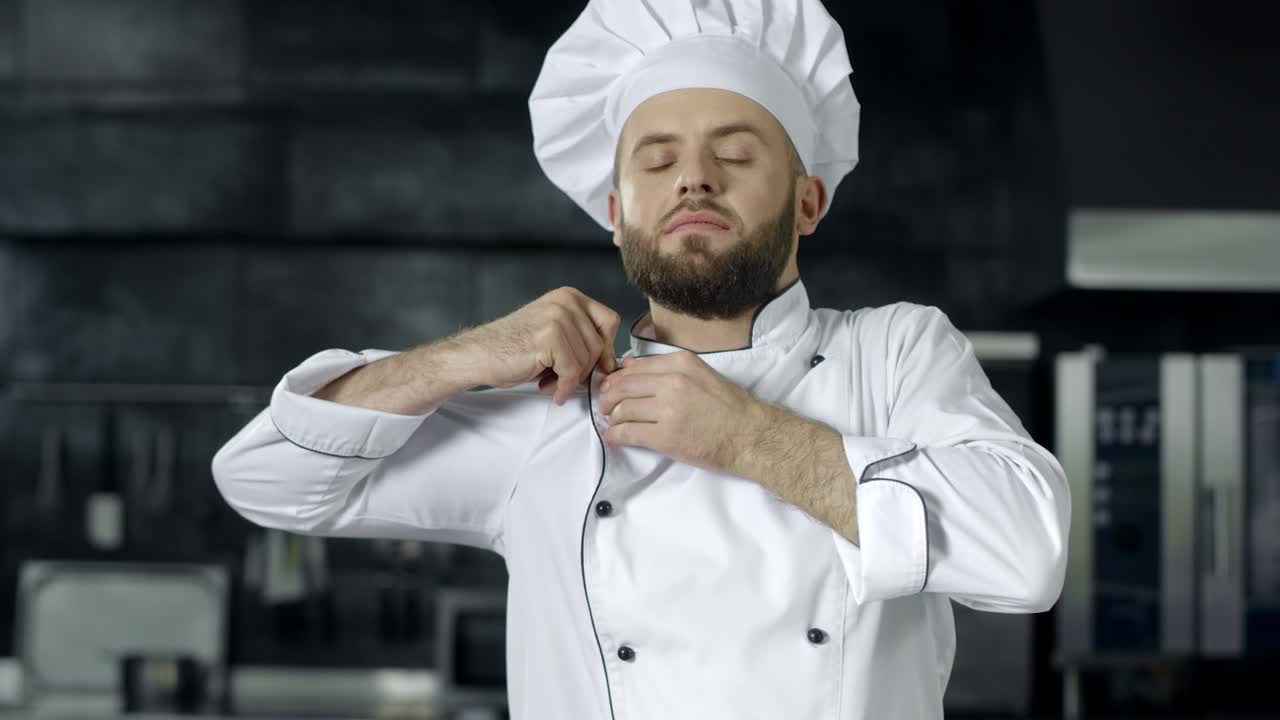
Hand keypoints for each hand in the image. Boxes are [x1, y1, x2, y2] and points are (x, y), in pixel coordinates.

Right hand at [464, 287, 619, 404]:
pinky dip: (563, 388)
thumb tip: (613, 364)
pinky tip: (549, 390)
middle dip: (584, 369)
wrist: (479, 355)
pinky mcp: (550, 337)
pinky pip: (572, 371)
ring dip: (570, 380)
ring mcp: (558, 317)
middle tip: (561, 379)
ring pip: (587, 361)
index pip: (609, 321)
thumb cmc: (514, 349)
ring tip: (550, 382)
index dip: (605, 348)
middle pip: (599, 345)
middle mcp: (566, 302)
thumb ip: (582, 340)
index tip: (595, 366)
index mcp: (569, 296)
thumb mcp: (555, 335)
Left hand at [597, 351, 768, 472]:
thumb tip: (628, 365)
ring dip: (611, 417)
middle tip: (604, 406)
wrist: (750, 435)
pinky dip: (615, 435)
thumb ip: (666, 369)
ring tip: (611, 423)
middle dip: (608, 397)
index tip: (611, 387)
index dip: (617, 379)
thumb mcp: (701, 374)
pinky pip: (628, 432)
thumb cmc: (730, 407)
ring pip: (622, 409)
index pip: (635, 367)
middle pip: (623, 386)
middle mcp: (673, 382)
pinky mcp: (666, 436)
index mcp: (681, 363)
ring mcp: (668, 409)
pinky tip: (613, 437)